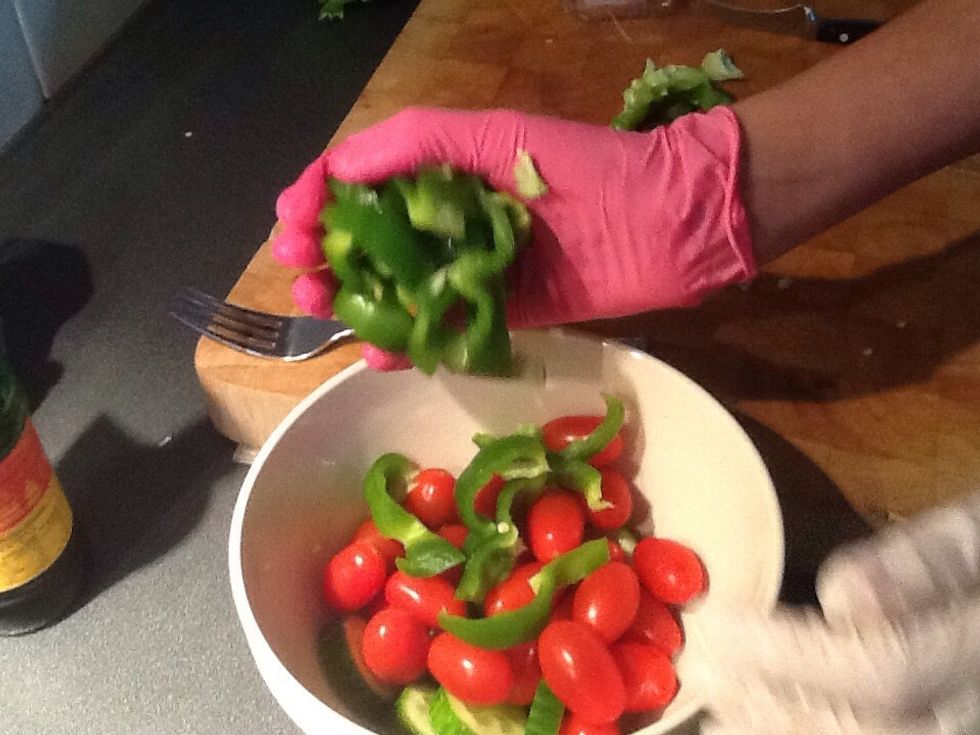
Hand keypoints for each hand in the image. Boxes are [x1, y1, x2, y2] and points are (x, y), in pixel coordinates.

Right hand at [272, 106, 756, 366]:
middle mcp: (452, 221)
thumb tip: (340, 167)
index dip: (320, 197)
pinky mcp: (500, 312)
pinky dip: (408, 344)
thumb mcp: (495, 135)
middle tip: (299, 274)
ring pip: (398, 288)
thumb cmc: (581, 168)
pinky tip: (377, 355)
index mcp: (446, 171)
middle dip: (326, 255)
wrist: (663, 225)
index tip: (290, 221)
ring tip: (323, 309)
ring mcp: (474, 270)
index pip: (365, 181)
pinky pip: (442, 330)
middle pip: (370, 240)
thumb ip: (418, 142)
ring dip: (354, 300)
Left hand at [689, 489, 979, 734]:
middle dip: (775, 708)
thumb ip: (922, 565)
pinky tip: (760, 729)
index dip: (790, 655)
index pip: (885, 666)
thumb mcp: (976, 538)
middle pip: (873, 732)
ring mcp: (965, 730)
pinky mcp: (944, 732)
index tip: (716, 624)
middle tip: (704, 674)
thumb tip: (841, 597)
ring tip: (721, 715)